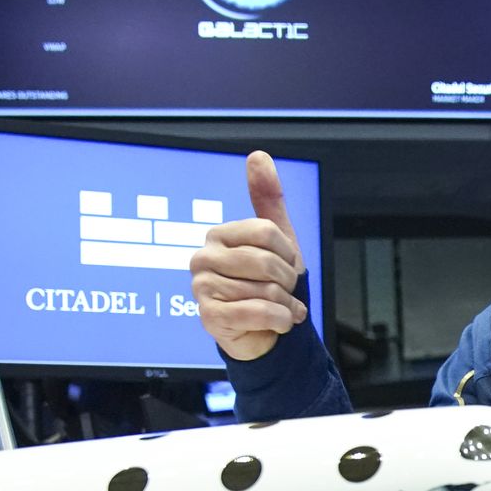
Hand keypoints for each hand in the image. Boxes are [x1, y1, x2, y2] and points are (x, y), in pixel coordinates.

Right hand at [189, 152, 308, 360]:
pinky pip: (257, 312)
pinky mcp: (209, 318)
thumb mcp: (278, 241)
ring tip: (280, 308)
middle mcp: (203, 259)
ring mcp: (202, 288)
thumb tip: (257, 156)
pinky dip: (279, 320)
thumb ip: (267, 199)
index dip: (288, 254)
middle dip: (288, 282)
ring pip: (265, 290)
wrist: (266, 334)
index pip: (267, 232)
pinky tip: (279, 323)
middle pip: (267, 262)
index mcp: (219, 235)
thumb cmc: (269, 286)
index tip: (286, 265)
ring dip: (286, 305)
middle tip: (285, 291)